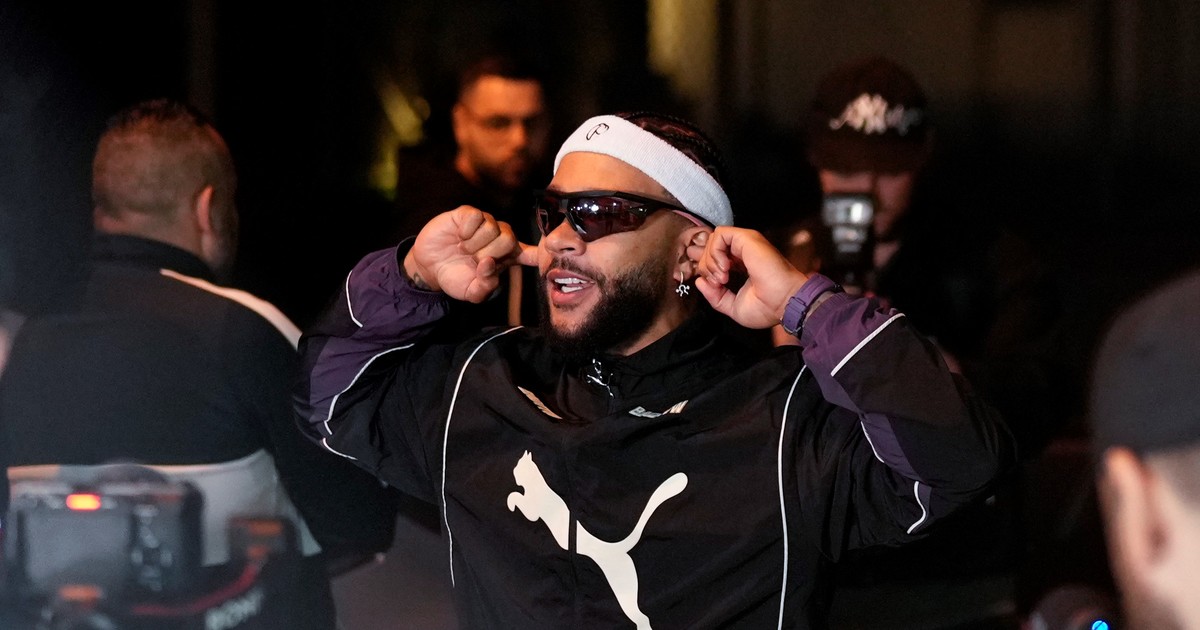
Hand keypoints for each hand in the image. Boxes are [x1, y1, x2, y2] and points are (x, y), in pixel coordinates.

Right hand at [403, 206, 536, 302]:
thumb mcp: (472, 292)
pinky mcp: (468, 214)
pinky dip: (466, 231)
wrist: (429, 266)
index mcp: (507, 258)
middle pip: (509, 240)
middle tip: (474, 260)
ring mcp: (485, 224)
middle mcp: (500, 238)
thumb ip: (486, 286)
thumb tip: (489, 264)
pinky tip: (459, 236)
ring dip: (474, 244)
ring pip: (492, 228)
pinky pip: (475, 217)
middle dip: (489, 253)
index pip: (531, 254)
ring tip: (463, 249)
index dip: (540, 254)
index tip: (545, 256)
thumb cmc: (455, 277)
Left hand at [689, 227, 808, 328]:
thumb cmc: (768, 307)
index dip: (705, 268)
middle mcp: (743, 252)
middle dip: (705, 266)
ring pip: (713, 240)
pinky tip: (725, 267)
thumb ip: (714, 295)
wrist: (785, 303)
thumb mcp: (733, 307)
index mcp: (742, 265)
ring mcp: (746, 244)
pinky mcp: (747, 239)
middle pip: (710, 247)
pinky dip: (716, 251)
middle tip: (718, 282)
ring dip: (711, 259)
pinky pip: (720, 234)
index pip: (714, 257)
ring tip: (723, 277)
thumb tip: (700, 281)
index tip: (711, 284)